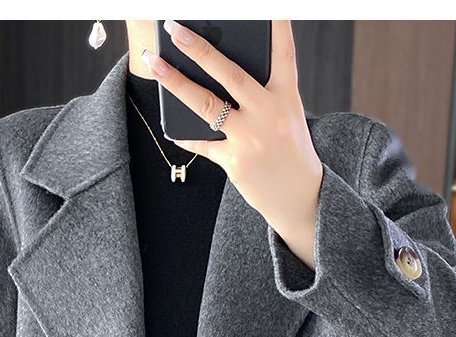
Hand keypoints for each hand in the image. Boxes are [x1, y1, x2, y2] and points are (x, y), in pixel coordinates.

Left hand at [145, 19, 322, 269]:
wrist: (301, 199)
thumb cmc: (290, 151)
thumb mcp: (287, 117)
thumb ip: (260, 96)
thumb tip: (217, 74)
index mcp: (286, 98)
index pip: (282, 54)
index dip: (276, 26)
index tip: (267, 6)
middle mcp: (269, 115)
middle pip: (230, 75)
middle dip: (200, 49)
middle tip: (175, 28)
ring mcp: (250, 140)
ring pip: (206, 105)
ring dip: (175, 82)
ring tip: (154, 63)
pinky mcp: (235, 163)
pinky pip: (201, 142)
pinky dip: (184, 132)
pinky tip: (169, 122)